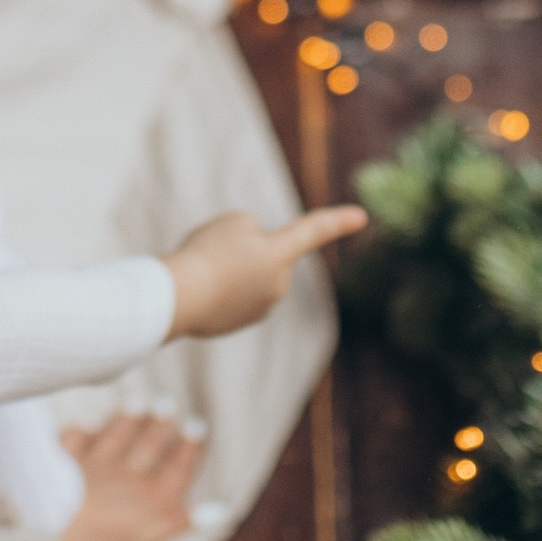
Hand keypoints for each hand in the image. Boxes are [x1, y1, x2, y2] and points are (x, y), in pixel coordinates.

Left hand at [58, 407, 205, 540]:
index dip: (189, 449)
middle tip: (169, 405)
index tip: (198, 427)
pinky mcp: (65, 462)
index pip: (176, 469)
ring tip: (138, 404)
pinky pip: (74, 442)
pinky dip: (80, 432)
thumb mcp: (152, 537)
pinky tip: (84, 424)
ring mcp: (95, 467)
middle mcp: (126, 477)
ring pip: (115, 438)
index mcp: (151, 497)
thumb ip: (181, 521)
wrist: (53, 526)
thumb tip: (218, 508)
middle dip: (159, 426)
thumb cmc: (104, 540)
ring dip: (127, 420)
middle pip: (147, 448)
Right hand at [164, 202, 365, 341]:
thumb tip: (255, 255)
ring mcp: (260, 308)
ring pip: (244, 275)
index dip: (337, 222)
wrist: (179, 298)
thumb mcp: (232, 222)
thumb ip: (253, 233)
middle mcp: (278, 284)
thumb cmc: (205, 253)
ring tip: (203, 272)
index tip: (362, 217)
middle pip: (262, 253)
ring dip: (226, 269)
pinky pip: (230, 295)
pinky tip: (200, 291)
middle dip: (241, 248)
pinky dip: (217, 289)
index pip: (313, 232)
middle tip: (213, 250)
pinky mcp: (238, 323)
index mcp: (280, 255)